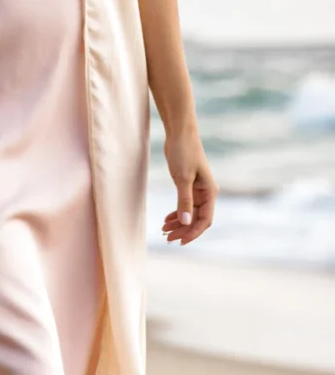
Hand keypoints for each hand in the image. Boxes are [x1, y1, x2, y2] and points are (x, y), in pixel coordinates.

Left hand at [161, 124, 216, 244]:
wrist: (180, 133)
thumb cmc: (184, 152)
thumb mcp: (183, 178)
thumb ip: (184, 200)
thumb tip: (185, 222)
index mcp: (209, 192)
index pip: (205, 220)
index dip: (193, 232)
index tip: (180, 241)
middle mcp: (206, 193)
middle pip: (196, 219)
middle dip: (183, 230)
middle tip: (167, 238)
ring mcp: (197, 190)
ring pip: (189, 213)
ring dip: (178, 223)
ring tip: (163, 231)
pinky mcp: (188, 185)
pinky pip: (184, 205)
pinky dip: (176, 213)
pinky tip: (166, 220)